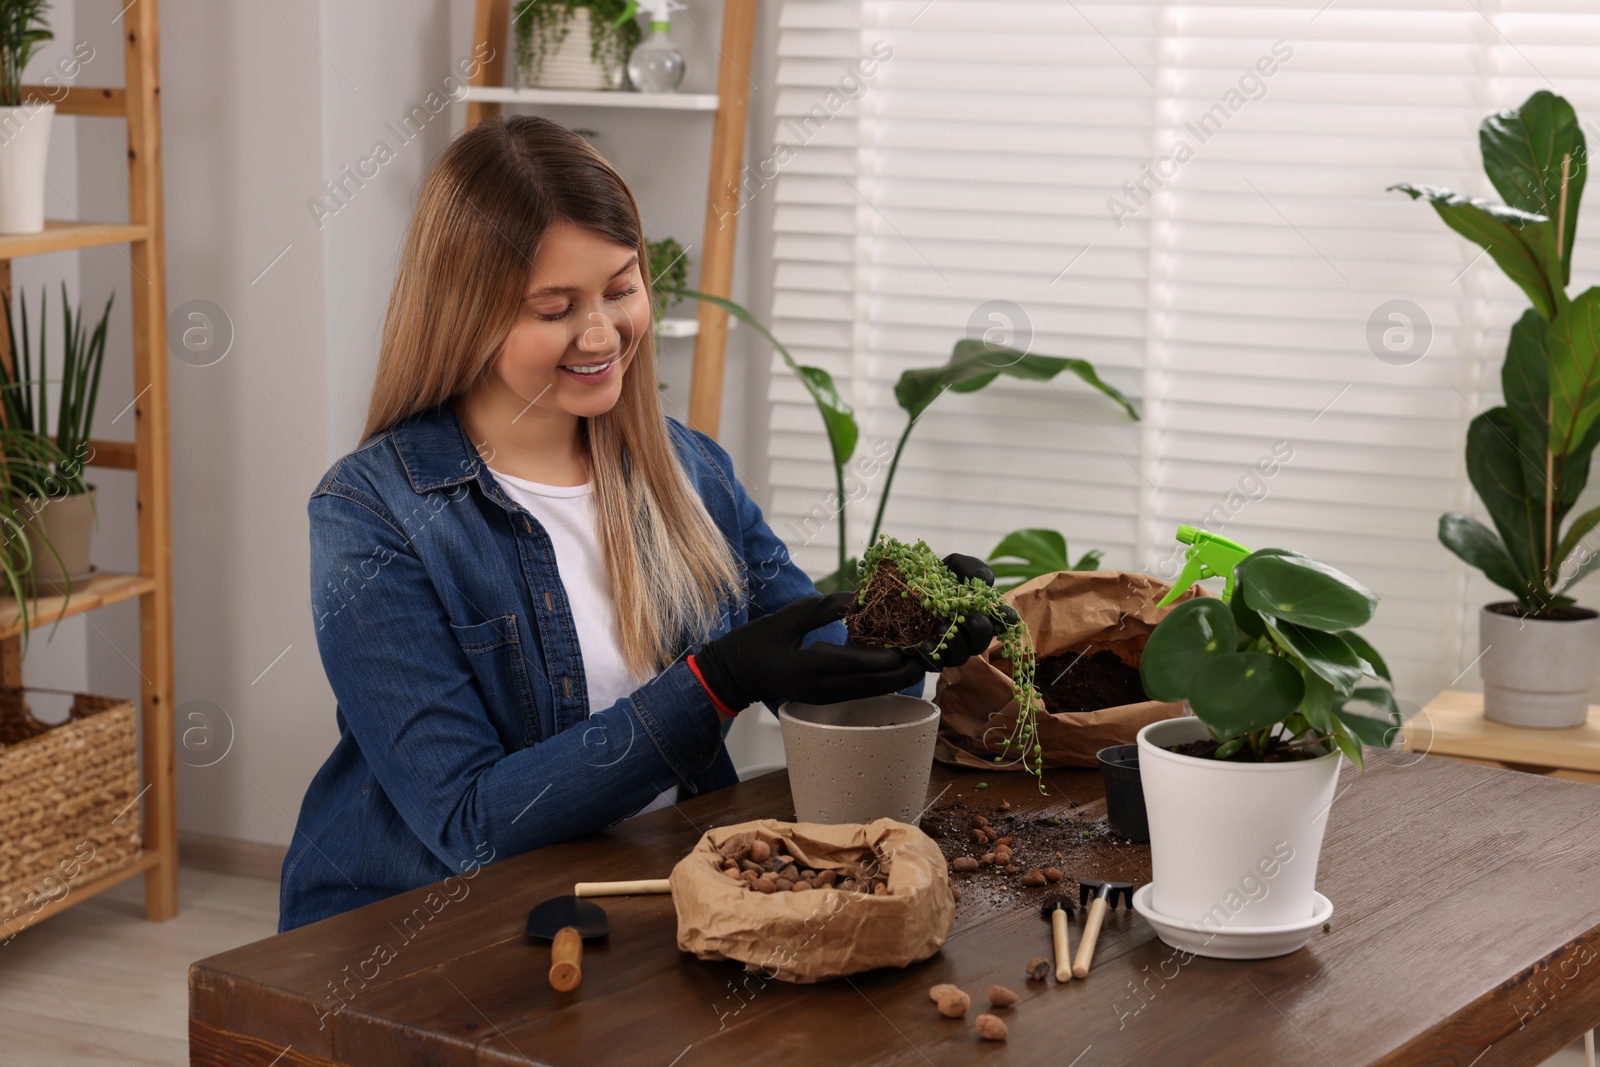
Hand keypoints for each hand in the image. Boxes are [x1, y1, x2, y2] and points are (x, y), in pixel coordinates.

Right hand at [693, 592, 925, 709]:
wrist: (735, 676)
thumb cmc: (756, 643)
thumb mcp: (787, 617)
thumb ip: (823, 608)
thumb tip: (858, 598)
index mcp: (806, 666)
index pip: (849, 664)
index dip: (879, 658)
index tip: (905, 649)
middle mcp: (820, 688)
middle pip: (869, 685)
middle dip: (901, 672)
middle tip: (928, 656)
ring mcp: (824, 697)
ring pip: (869, 692)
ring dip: (896, 678)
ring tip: (922, 661)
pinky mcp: (827, 699)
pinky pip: (861, 691)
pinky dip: (881, 680)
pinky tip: (897, 666)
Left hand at [926, 553, 1016, 669]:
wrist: (905, 583)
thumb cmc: (936, 574)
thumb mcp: (955, 564)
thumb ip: (972, 568)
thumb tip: (987, 581)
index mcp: (979, 612)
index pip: (1001, 620)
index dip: (1006, 619)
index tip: (1006, 616)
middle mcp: (967, 632)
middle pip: (982, 642)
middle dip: (980, 632)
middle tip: (972, 620)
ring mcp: (949, 645)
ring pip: (961, 656)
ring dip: (957, 645)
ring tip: (944, 628)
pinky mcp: (929, 654)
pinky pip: (934, 663)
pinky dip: (933, 656)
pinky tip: (926, 644)